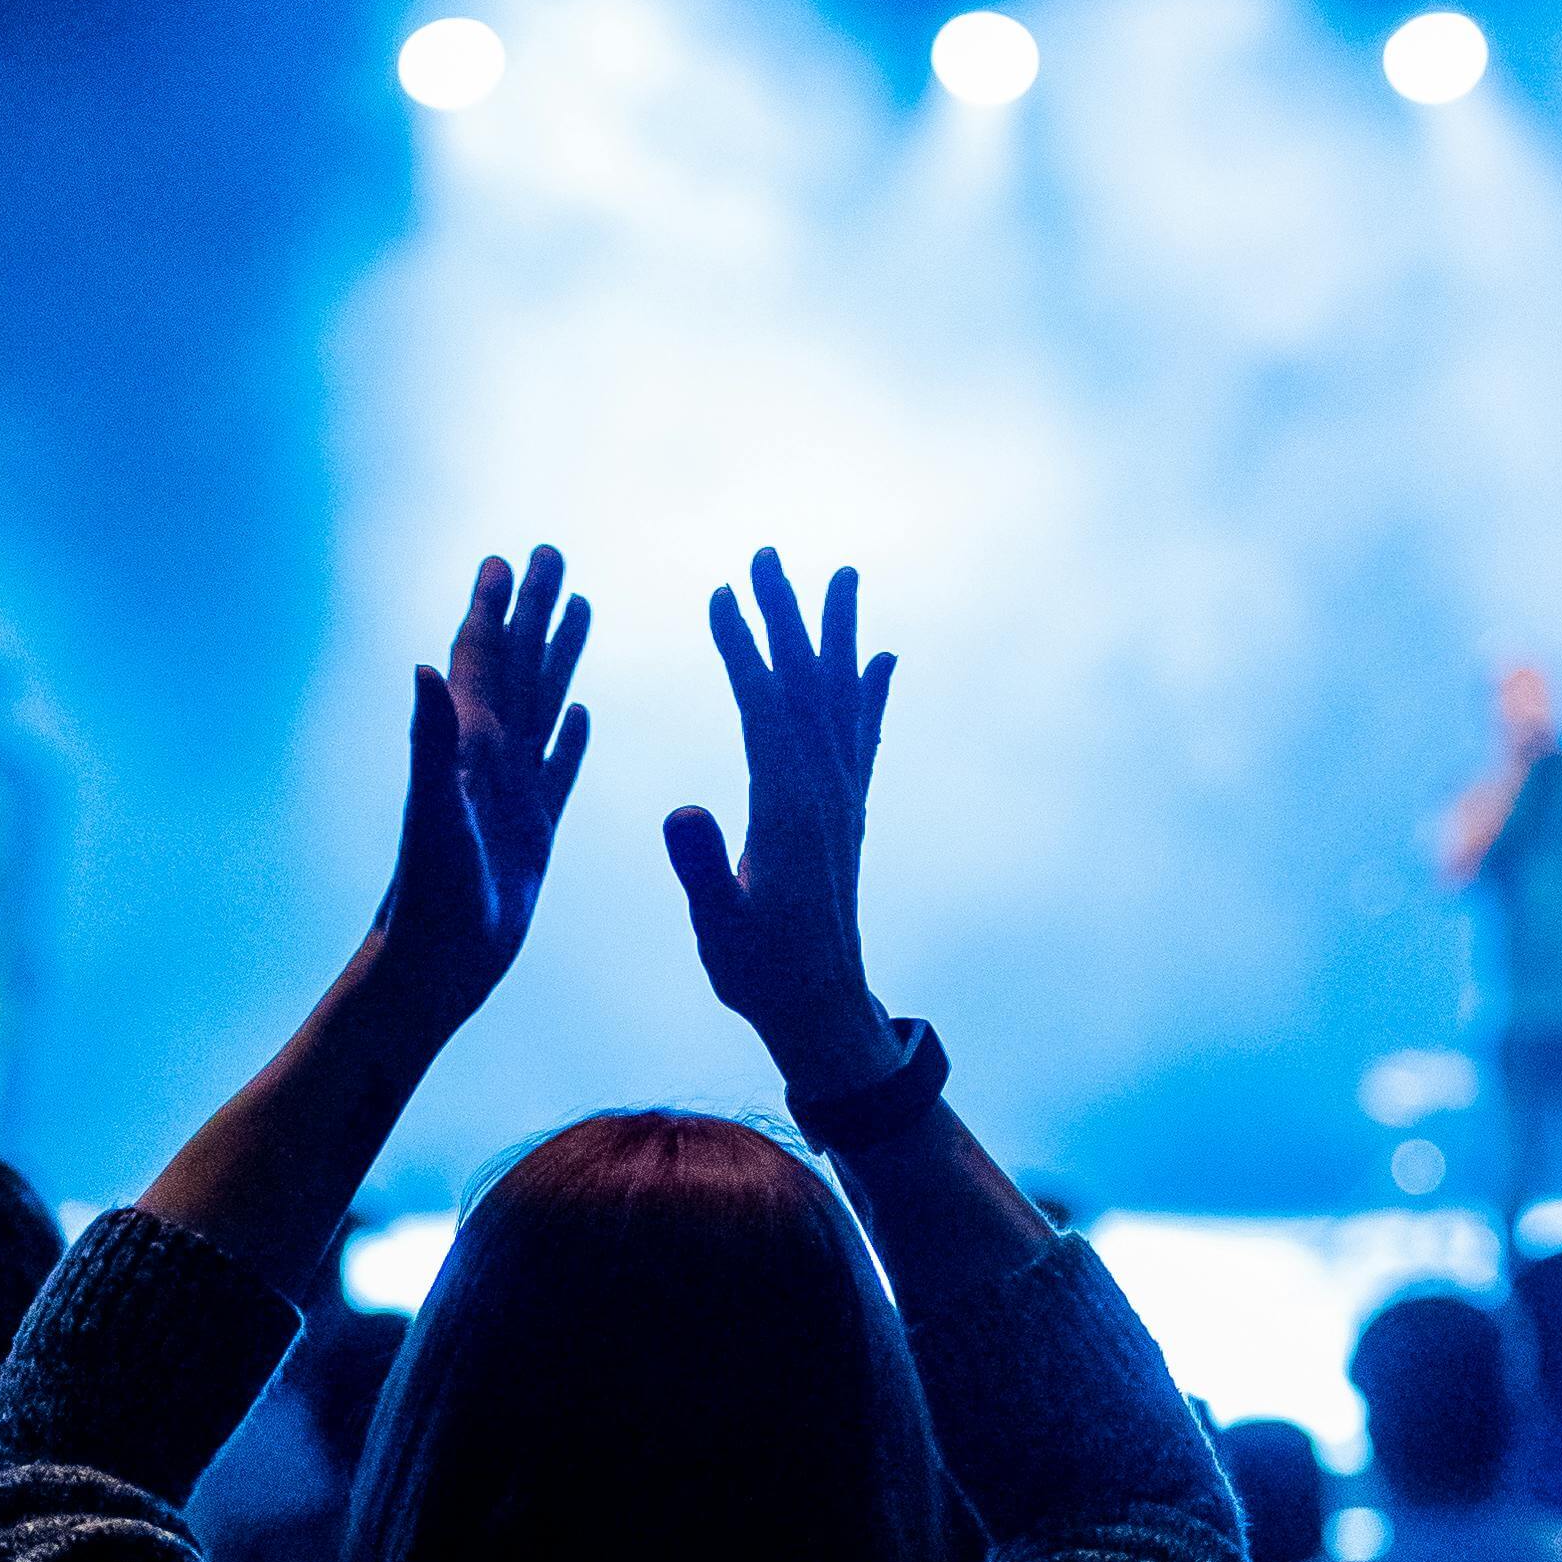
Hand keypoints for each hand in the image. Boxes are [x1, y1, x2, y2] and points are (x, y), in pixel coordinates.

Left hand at [375, 545, 590, 1041]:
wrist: (434, 967)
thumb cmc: (429, 898)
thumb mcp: (434, 814)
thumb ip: (431, 740)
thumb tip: (428, 665)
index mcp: (467, 744)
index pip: (482, 657)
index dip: (494, 606)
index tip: (507, 557)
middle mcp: (488, 759)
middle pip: (518, 665)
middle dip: (533, 610)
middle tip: (550, 555)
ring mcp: (512, 793)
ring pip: (543, 705)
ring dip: (559, 656)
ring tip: (579, 608)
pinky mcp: (534, 830)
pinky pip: (558, 766)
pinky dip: (571, 735)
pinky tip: (583, 714)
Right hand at [664, 549, 898, 1095]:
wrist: (822, 1008)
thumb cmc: (760, 972)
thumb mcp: (719, 925)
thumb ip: (700, 867)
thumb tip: (680, 807)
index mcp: (788, 808)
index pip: (765, 707)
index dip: (743, 648)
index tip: (722, 593)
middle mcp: (826, 790)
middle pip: (808, 683)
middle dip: (788, 616)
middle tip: (771, 553)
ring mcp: (845, 798)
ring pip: (842, 697)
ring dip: (836, 633)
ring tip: (841, 575)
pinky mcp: (850, 813)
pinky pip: (865, 736)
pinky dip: (872, 691)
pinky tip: (880, 659)